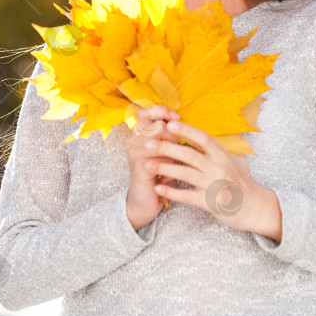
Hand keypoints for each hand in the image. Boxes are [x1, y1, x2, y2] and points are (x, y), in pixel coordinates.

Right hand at [125, 104, 180, 229]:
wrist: (144, 204)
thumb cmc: (159, 178)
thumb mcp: (165, 155)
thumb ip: (170, 138)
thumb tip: (181, 125)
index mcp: (139, 136)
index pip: (146, 112)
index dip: (161, 111)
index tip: (176, 117)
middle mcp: (134, 142)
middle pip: (160, 126)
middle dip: (173, 139)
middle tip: (174, 154)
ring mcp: (135, 153)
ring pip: (163, 141)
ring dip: (172, 155)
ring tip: (171, 167)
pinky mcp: (140, 165)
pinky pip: (163, 157)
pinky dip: (170, 166)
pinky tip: (167, 177)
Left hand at [144, 119, 274, 233]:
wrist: (254, 208)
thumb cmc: (243, 183)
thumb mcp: (235, 161)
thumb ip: (220, 150)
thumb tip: (205, 137)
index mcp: (223, 155)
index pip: (203, 138)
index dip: (186, 130)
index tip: (169, 124)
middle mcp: (218, 168)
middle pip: (190, 155)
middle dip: (167, 148)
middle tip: (149, 143)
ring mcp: (214, 185)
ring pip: (186, 174)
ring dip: (165, 169)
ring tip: (147, 165)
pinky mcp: (210, 203)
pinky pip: (187, 196)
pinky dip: (172, 192)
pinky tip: (158, 188)